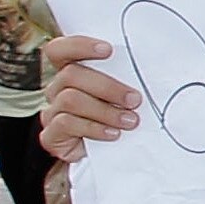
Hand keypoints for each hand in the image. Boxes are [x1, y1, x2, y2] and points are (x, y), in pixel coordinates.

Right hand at [35, 32, 138, 163]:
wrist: (113, 157)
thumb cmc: (122, 117)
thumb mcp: (125, 95)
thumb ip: (125, 77)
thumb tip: (153, 63)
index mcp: (71, 72)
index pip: (58, 50)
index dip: (78, 46)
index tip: (108, 50)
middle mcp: (57, 89)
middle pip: (70, 75)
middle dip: (107, 86)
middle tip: (135, 99)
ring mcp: (51, 112)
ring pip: (70, 100)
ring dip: (105, 110)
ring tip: (130, 121)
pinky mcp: (51, 135)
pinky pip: (66, 124)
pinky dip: (94, 128)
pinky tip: (113, 134)